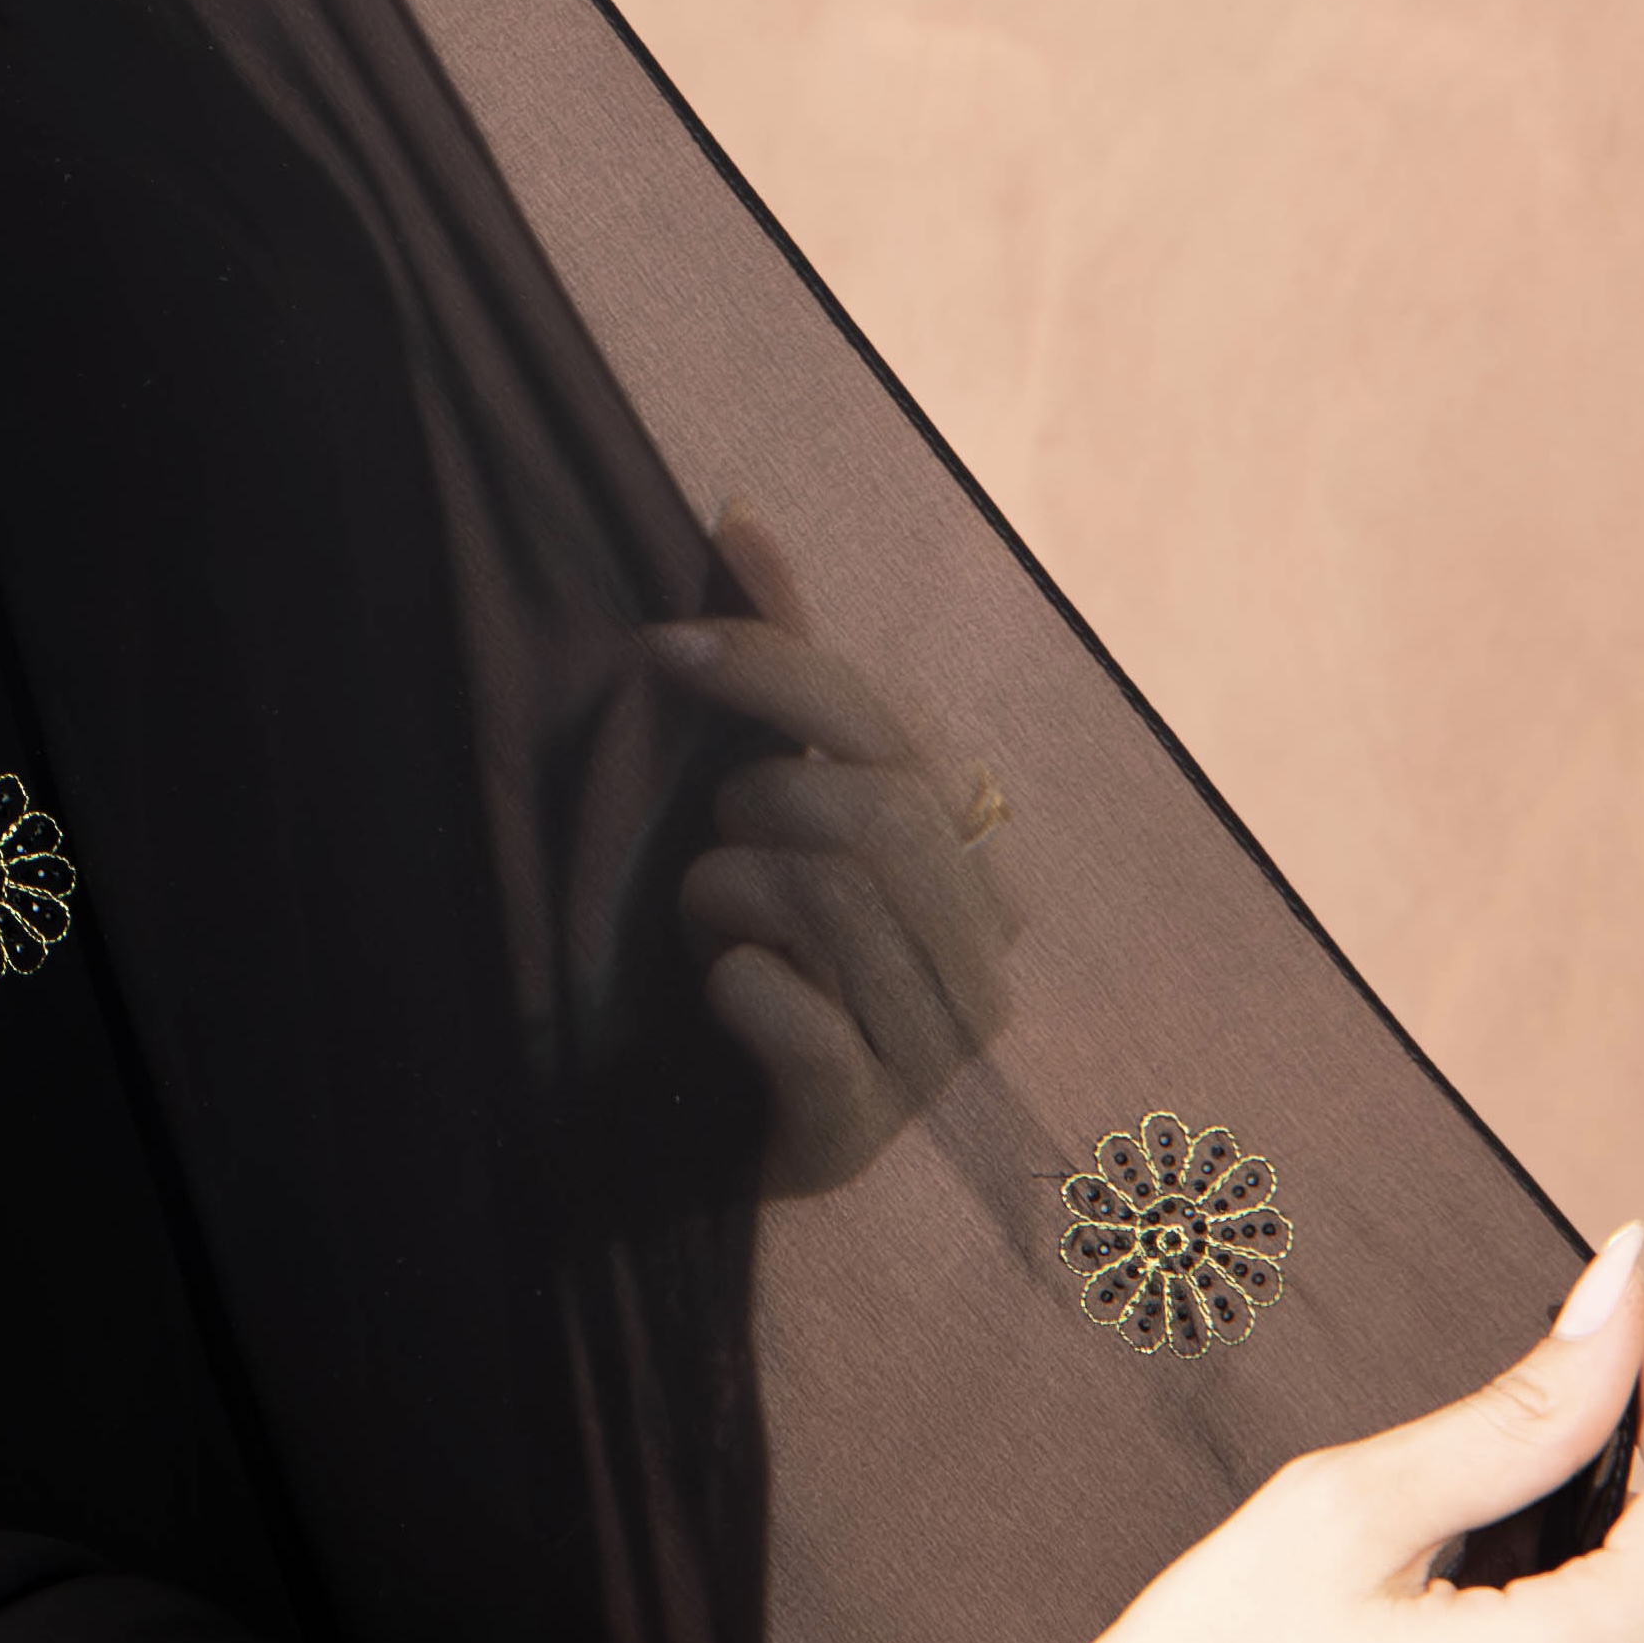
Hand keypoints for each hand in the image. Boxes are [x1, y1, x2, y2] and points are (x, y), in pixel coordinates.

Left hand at [645, 501, 1009, 1179]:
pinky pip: (801, 1027)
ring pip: (832, 906)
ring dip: (725, 893)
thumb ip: (777, 664)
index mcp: (976, 855)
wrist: (710, 1120)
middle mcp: (983, 954)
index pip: (886, 729)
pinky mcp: (865, 1133)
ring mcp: (936, 1055)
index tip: (660, 649)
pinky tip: (720, 990)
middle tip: (714, 839)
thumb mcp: (773, 792)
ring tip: (709, 920)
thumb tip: (735, 509)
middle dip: (756, 805)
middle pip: (872, 817)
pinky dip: (736, 988)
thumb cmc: (758, 935)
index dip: (771, 673)